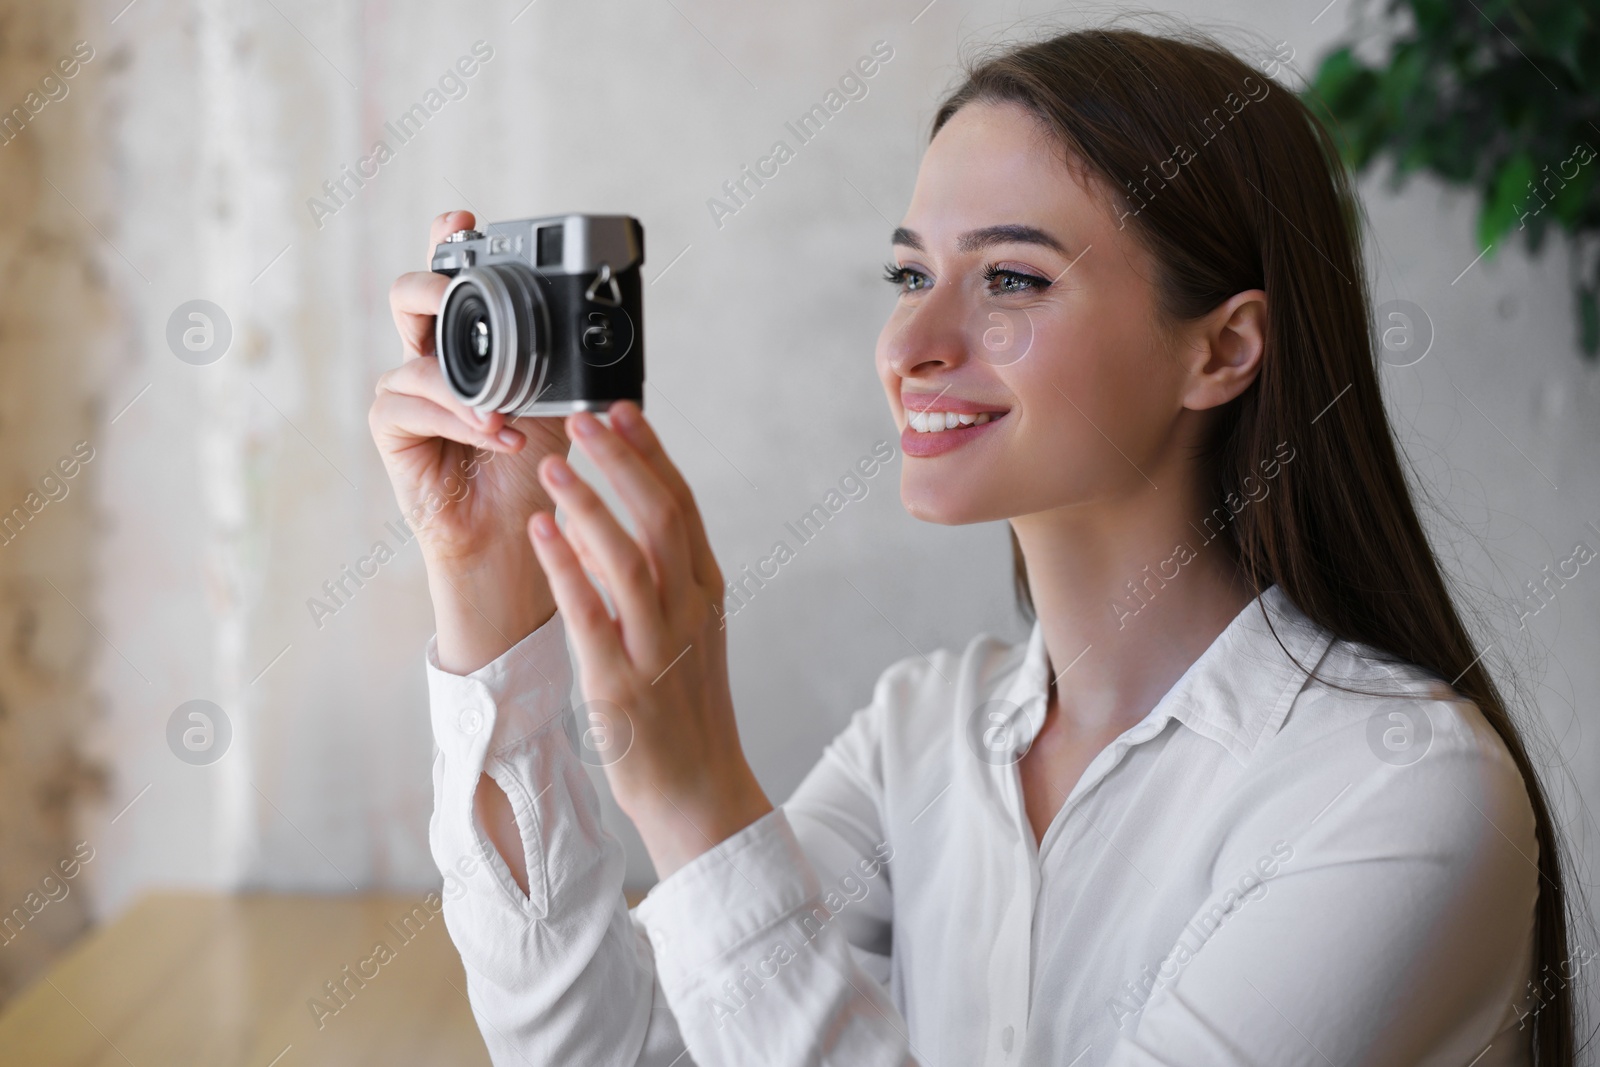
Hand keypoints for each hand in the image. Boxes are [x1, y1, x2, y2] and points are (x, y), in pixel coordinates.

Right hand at [370, 209, 570, 671]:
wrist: (527, 542)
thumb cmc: (547, 473)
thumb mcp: (566, 406)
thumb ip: (568, 364)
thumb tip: (605, 327)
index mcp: (477, 343)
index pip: (454, 278)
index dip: (449, 242)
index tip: (463, 218)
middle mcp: (436, 359)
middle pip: (410, 297)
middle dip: (430, 285)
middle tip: (456, 290)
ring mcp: (410, 394)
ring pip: (414, 357)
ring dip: (465, 383)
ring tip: (507, 412)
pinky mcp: (395, 433)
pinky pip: (408, 404)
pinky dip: (455, 417)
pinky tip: (495, 435)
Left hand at [527, 402, 771, 878]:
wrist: (698, 790)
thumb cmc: (683, 707)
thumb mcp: (681, 629)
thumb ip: (654, 575)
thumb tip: (608, 520)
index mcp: (705, 590)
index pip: (682, 505)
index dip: (652, 453)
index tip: (620, 408)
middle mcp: (688, 610)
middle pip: (661, 518)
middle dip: (622, 461)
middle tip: (582, 416)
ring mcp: (658, 646)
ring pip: (629, 558)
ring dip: (591, 505)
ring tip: (552, 464)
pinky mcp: (622, 683)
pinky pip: (592, 614)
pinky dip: (567, 568)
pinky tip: (540, 532)